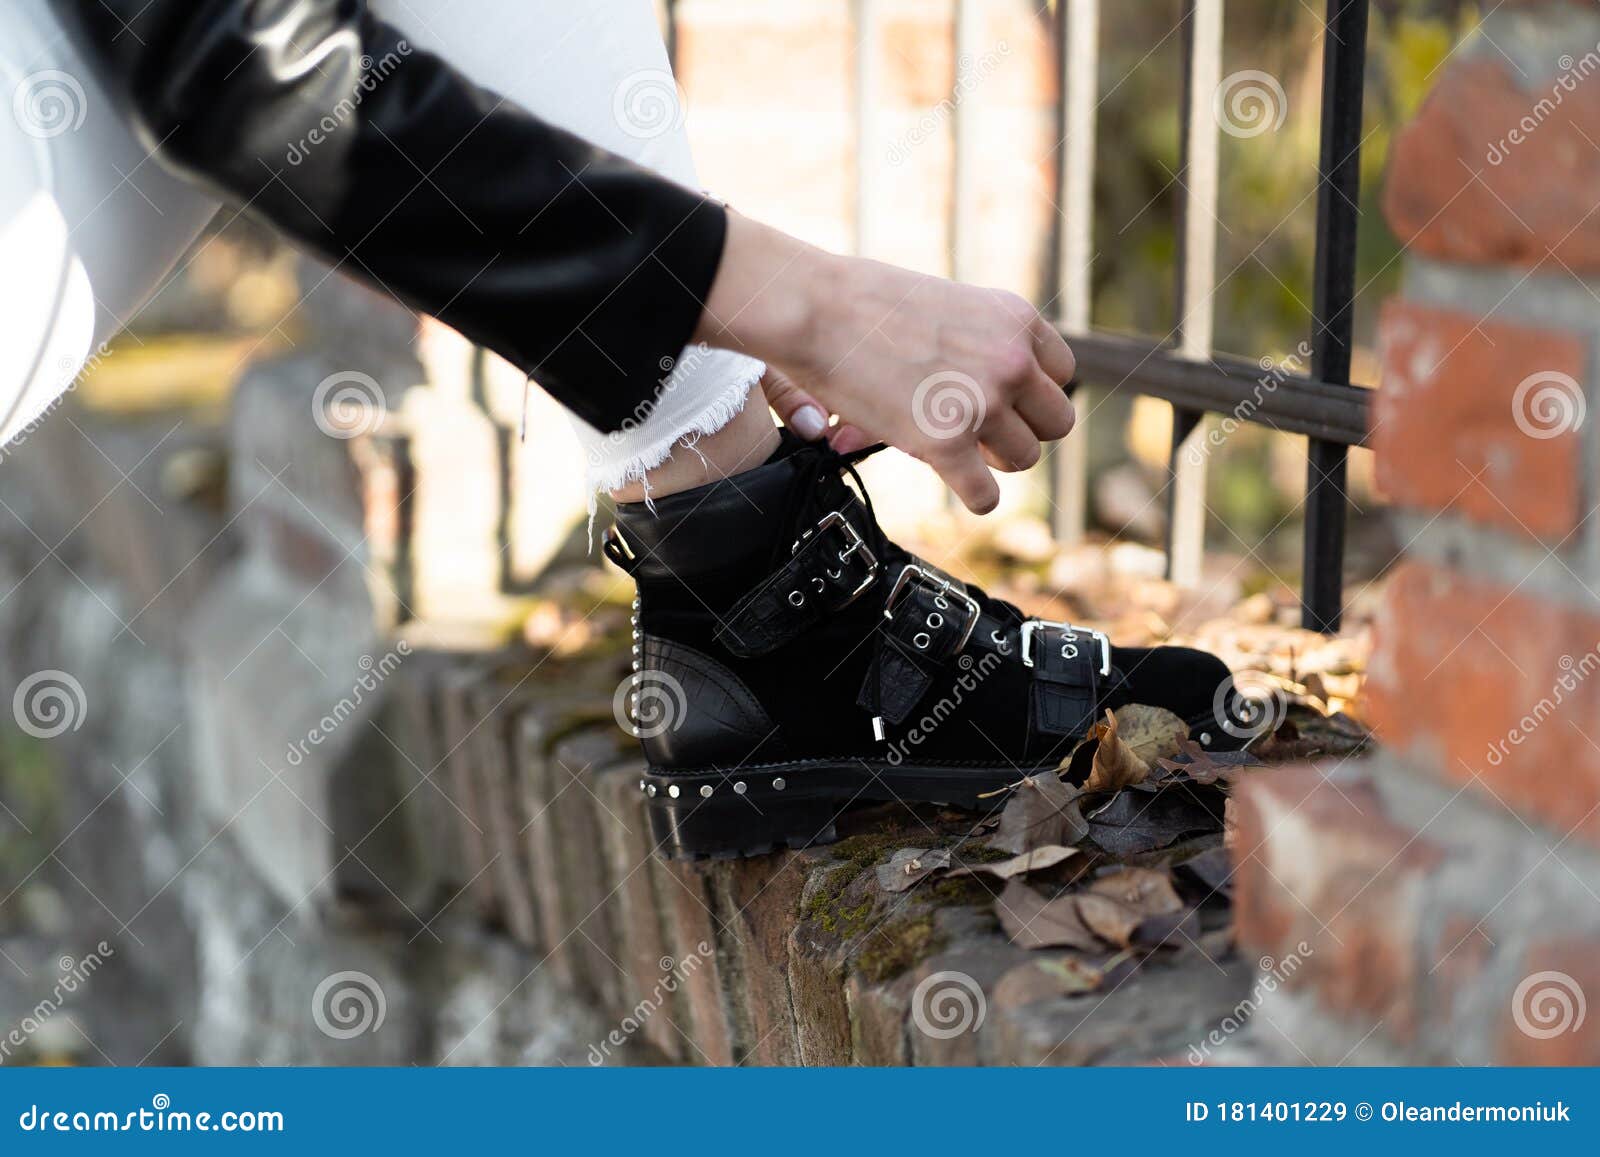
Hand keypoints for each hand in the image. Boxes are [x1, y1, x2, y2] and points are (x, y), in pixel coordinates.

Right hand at [698, 214, 1074, 512]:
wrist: (817, 308)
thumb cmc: (866, 304)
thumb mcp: (948, 309)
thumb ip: (981, 349)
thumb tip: (988, 405)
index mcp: (1016, 320)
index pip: (1060, 376)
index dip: (1029, 395)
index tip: (1000, 401)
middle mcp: (1011, 360)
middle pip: (1056, 423)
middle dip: (1021, 431)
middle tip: (982, 432)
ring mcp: (982, 402)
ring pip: (1025, 459)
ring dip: (993, 462)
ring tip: (957, 448)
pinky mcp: (947, 441)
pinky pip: (986, 495)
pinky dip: (974, 497)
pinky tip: (954, 481)